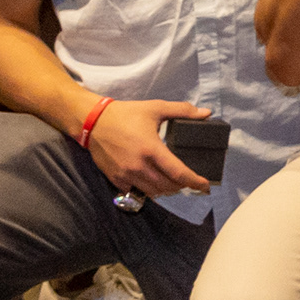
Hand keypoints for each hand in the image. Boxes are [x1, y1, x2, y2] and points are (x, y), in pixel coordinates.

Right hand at [86, 97, 218, 197]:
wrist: (93, 121)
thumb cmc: (126, 114)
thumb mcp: (155, 108)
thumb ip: (182, 110)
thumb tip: (206, 113)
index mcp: (151, 149)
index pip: (178, 172)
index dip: (194, 181)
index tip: (205, 185)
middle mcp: (139, 166)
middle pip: (167, 186)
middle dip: (181, 185)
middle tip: (187, 180)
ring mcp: (126, 175)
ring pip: (153, 192)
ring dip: (166, 189)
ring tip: (172, 182)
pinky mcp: (115, 179)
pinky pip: (136, 191)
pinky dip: (147, 190)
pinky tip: (151, 181)